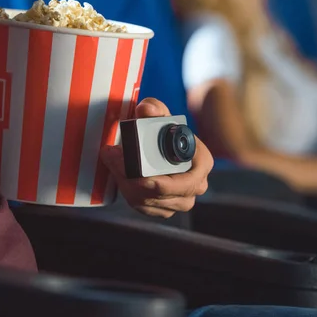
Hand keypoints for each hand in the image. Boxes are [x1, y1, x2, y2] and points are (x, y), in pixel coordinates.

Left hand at [101, 98, 213, 217]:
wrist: (161, 144)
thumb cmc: (164, 129)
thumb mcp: (159, 114)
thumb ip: (153, 108)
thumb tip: (146, 110)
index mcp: (202, 163)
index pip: (181, 182)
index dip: (153, 180)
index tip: (129, 165)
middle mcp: (197, 186)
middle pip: (161, 194)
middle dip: (131, 180)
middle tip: (114, 160)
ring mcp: (182, 200)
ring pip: (149, 202)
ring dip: (126, 184)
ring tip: (114, 163)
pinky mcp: (166, 208)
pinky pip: (145, 208)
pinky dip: (129, 194)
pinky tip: (121, 177)